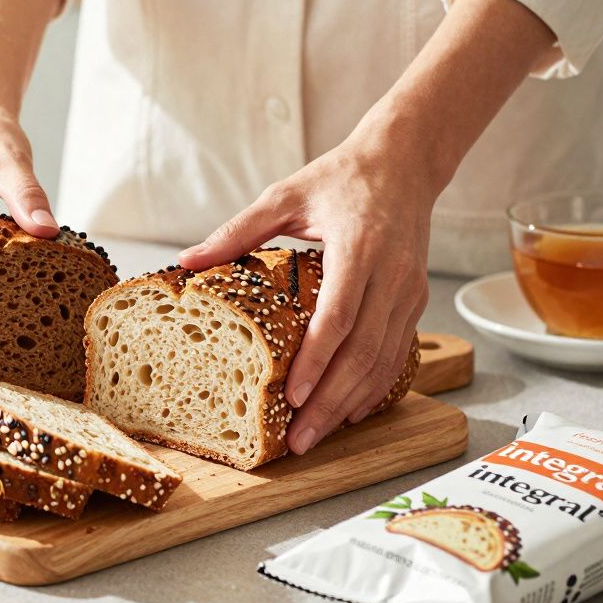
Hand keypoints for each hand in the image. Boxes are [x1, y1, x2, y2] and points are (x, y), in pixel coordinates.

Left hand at [178, 121, 444, 454]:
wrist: (404, 162)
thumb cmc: (339, 178)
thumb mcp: (285, 195)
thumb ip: (238, 231)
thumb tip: (187, 261)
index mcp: (359, 246)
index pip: (339, 316)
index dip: (317, 360)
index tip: (293, 396)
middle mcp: (392, 274)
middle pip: (363, 352)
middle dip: (330, 402)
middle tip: (299, 440)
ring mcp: (410, 291)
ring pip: (384, 361)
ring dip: (351, 404)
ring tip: (317, 437)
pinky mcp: (416, 300)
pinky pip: (396, 354)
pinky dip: (374, 388)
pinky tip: (350, 413)